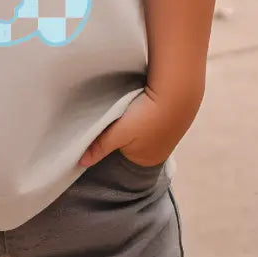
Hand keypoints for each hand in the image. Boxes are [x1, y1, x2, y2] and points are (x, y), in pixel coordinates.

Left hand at [78, 87, 192, 167]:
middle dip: (124, 134)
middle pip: (133, 146)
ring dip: (136, 123)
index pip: (122, 156)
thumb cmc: (146, 117)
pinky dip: (147, 115)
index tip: (105, 132)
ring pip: (144, 132)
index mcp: (146, 160)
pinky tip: (142, 106)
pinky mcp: (174, 119)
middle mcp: (160, 153)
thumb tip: (81, 163)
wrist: (176, 93)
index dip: (113, 145)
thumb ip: (100, 146)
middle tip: (115, 120)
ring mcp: (169, 136)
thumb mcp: (119, 133)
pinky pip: (154, 121)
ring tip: (128, 112)